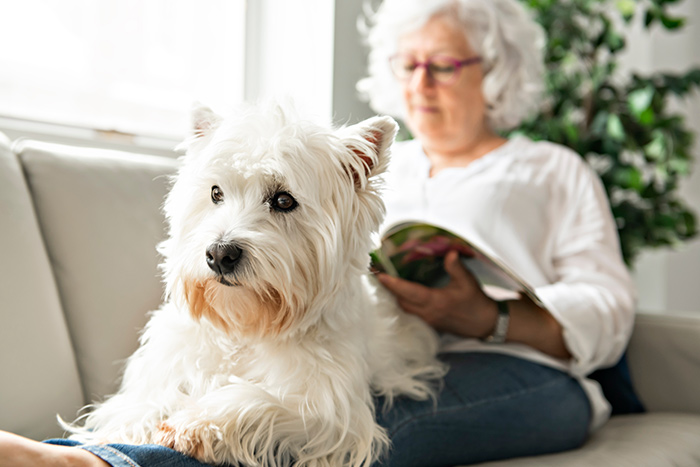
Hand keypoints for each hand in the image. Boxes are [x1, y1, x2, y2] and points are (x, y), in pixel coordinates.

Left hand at [376, 250, 497, 337]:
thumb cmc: (476, 301)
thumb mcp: (467, 281)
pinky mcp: (429, 324)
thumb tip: (449, 252)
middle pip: (401, 301)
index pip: (409, 292)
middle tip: (378, 275)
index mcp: (436, 301)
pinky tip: (399, 294)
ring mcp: (428, 320)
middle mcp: (428, 313)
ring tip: (385, 283)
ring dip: (394, 297)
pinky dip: (402, 303)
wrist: (484, 323)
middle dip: (389, 289)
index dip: (393, 284)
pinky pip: (410, 313)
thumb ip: (455, 267)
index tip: (381, 275)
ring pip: (404, 309)